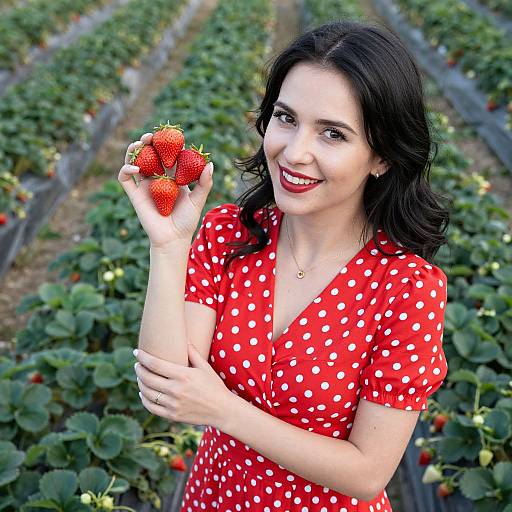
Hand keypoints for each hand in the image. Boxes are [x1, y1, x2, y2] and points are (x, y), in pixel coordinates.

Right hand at [117, 132, 213, 247]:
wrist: (173, 239)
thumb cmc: (187, 221)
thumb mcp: (198, 200)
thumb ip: (205, 183)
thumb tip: (210, 163)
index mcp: (172, 176)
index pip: (168, 154)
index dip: (167, 143)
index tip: (171, 135)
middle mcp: (157, 178)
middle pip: (149, 153)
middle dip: (148, 141)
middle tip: (151, 136)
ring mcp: (145, 185)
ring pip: (134, 161)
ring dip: (134, 150)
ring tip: (139, 144)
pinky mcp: (135, 195)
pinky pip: (125, 178)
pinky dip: (126, 169)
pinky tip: (136, 168)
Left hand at [134, 344, 234, 429]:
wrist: (222, 410)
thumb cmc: (214, 386)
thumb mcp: (205, 367)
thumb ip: (193, 353)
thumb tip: (184, 338)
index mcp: (183, 375)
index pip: (156, 364)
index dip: (143, 357)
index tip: (136, 352)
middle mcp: (176, 390)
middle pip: (148, 378)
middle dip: (139, 369)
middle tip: (137, 364)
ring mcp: (173, 404)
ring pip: (147, 393)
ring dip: (140, 383)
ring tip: (140, 377)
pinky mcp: (173, 416)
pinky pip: (152, 408)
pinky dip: (144, 399)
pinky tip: (143, 393)